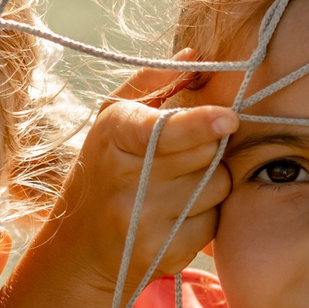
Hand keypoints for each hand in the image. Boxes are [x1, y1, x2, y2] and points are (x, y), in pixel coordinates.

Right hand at [29, 68, 236, 302]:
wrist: (80, 249)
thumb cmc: (105, 171)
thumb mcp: (113, 120)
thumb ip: (152, 82)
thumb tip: (194, 57)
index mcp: (113, 134)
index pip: (162, 129)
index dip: (199, 123)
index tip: (228, 119)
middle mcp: (123, 176)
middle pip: (206, 153)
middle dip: (211, 148)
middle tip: (189, 155)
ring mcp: (141, 217)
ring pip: (216, 186)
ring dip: (211, 183)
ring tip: (177, 188)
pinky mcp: (160, 250)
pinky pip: (213, 223)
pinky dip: (205, 217)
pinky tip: (176, 218)